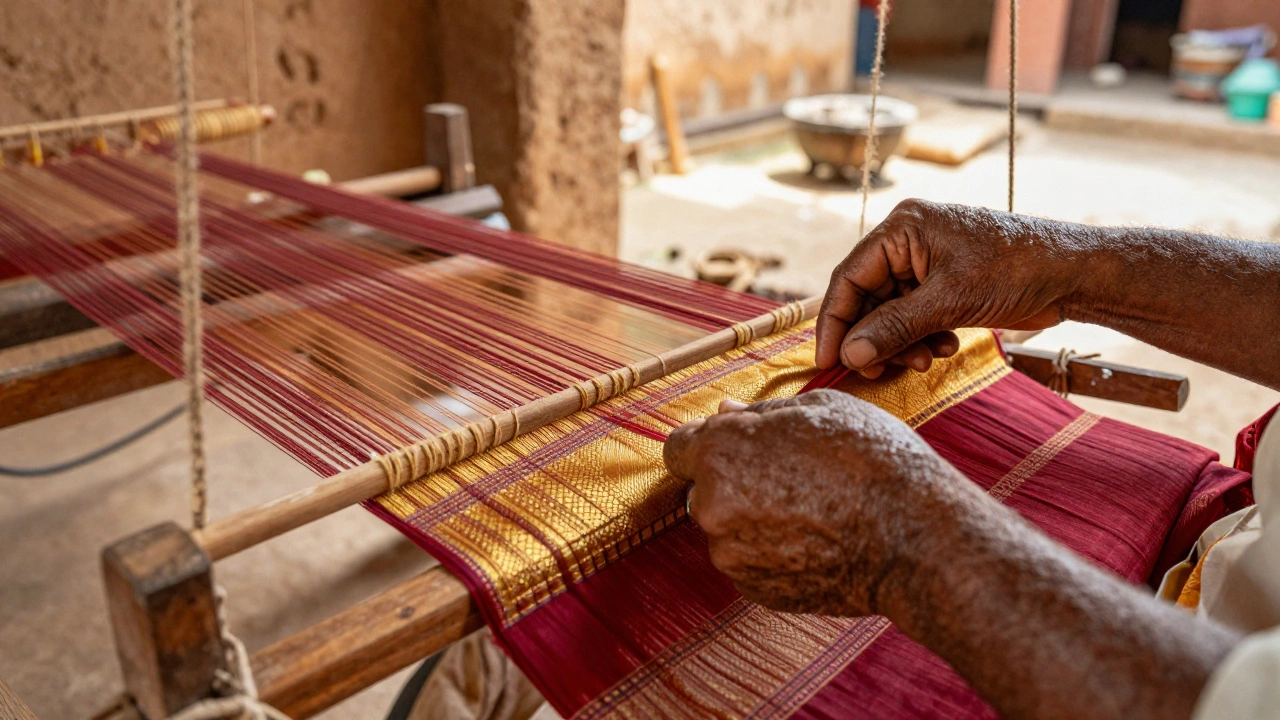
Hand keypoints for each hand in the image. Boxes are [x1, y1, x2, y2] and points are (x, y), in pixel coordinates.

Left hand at [663, 390, 997, 617]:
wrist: (917, 536)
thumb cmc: (873, 459)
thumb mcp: (820, 409)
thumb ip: (760, 413)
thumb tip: (723, 412)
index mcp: (720, 451)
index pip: (679, 448)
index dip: (708, 444)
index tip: (741, 448)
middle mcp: (713, 505)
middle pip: (703, 491)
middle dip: (733, 482)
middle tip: (792, 477)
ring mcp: (731, 555)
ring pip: (727, 530)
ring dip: (753, 520)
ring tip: (813, 510)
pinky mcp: (755, 591)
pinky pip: (751, 564)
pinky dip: (772, 554)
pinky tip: (816, 540)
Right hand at [817, 198, 1089, 376]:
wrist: (1074, 273)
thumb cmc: (1015, 270)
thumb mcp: (948, 303)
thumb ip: (893, 329)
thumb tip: (849, 356)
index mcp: (901, 228)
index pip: (848, 278)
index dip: (835, 323)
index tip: (828, 361)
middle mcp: (908, 242)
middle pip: (867, 299)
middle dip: (874, 338)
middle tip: (878, 371)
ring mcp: (926, 264)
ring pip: (890, 313)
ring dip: (901, 343)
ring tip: (922, 361)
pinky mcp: (944, 285)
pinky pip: (914, 317)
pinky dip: (921, 338)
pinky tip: (942, 348)